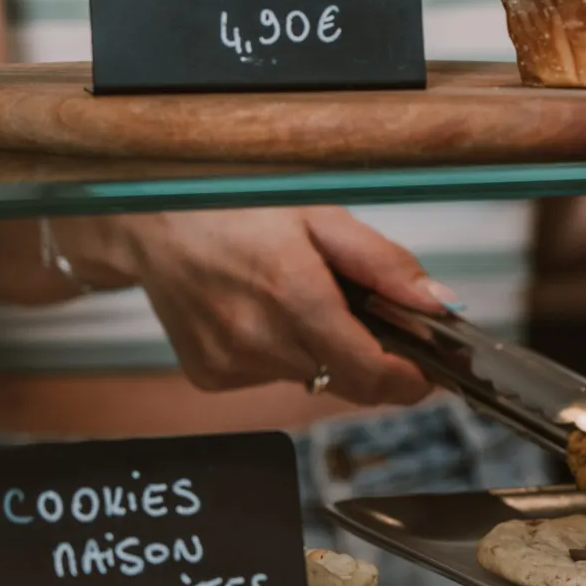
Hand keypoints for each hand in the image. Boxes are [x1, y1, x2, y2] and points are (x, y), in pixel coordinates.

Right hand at [56, 207, 454, 405]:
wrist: (148, 220)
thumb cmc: (234, 205)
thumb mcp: (319, 214)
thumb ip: (382, 264)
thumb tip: (437, 304)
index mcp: (294, 295)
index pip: (371, 373)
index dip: (410, 381)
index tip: (430, 371)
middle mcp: (259, 339)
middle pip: (344, 377)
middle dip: (366, 354)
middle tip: (363, 313)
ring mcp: (231, 362)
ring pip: (308, 377)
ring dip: (319, 349)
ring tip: (293, 295)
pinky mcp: (210, 374)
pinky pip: (268, 376)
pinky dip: (279, 351)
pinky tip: (257, 310)